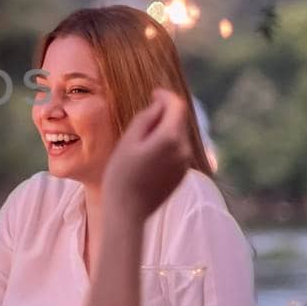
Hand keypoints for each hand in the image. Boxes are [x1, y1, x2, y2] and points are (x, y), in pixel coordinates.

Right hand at [102, 89, 191, 221]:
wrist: (127, 211)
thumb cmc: (121, 175)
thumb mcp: (128, 140)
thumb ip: (146, 118)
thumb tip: (160, 104)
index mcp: (170, 137)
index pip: (176, 105)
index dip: (165, 96)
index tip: (153, 94)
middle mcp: (183, 149)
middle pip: (179, 120)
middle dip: (165, 114)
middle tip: (143, 118)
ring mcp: (184, 164)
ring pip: (178, 136)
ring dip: (164, 131)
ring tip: (140, 142)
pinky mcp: (181, 175)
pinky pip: (176, 151)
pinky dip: (166, 146)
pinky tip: (147, 158)